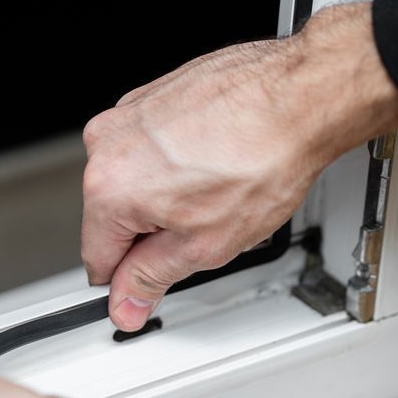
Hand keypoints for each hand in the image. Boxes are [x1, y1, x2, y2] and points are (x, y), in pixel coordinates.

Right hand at [81, 2, 397, 330]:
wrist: (300, 97)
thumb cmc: (262, 157)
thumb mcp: (204, 245)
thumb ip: (151, 278)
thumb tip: (125, 302)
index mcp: (109, 187)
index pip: (97, 258)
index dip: (128, 280)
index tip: (148, 282)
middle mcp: (106, 143)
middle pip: (113, 215)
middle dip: (152, 230)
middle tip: (202, 224)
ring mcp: (128, 113)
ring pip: (133, 180)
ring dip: (165, 193)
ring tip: (213, 185)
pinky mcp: (151, 95)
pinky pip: (150, 146)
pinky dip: (175, 159)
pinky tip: (213, 160)